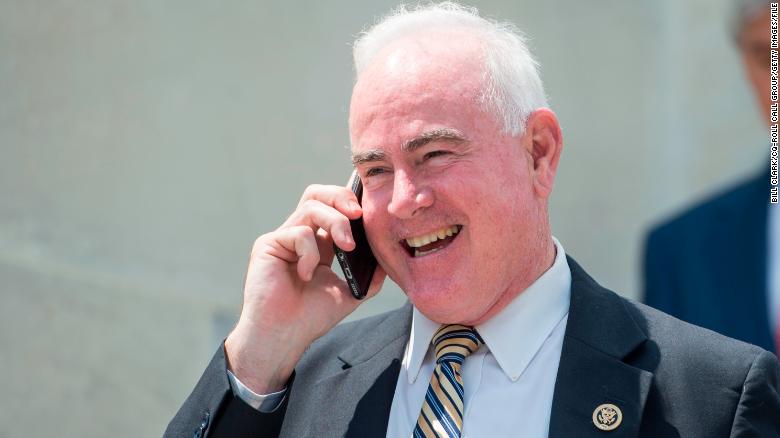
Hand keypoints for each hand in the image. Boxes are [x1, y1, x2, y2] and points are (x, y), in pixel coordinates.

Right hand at [224, 183, 384, 393]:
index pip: (331, 207)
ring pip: (311, 206)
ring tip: (346, 247)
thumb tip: (388, 259)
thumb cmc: (309, 318)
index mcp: (318, 244)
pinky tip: (307, 276)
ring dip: (336, 222)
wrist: (283, 337)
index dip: (349, 202)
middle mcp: (299, 236)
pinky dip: (311, 253)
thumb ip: (368, 275)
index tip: (370, 211)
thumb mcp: (349, 293)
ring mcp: (283, 238)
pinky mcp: (268, 244)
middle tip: (358, 214)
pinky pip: (299, 232)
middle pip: (317, 194)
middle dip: (341, 197)